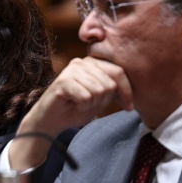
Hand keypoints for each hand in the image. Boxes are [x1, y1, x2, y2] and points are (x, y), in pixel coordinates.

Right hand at [9, 57, 132, 169]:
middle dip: (104, 101)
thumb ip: (114, 91)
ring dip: (92, 104)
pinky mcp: (62, 81)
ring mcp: (71, 70)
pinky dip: (82, 107)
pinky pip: (86, 97)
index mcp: (92, 63)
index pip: (118, 72)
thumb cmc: (75, 108)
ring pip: (99, 91)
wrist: (50, 120)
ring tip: (80, 104)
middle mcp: (81, 62)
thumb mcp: (101, 98)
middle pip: (110, 84)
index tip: (128, 107)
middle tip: (90, 105)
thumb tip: (131, 94)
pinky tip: (73, 105)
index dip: (127, 91)